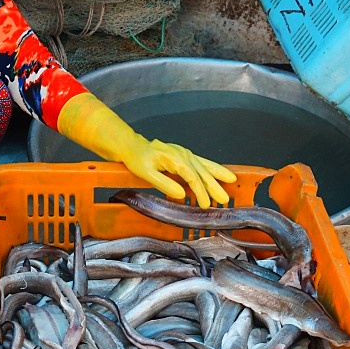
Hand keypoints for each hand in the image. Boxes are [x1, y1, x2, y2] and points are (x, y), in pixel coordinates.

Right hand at [57, 92, 235, 207]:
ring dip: (199, 187)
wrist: (126, 147)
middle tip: (223, 200)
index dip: (213, 180)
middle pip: (199, 171)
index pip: (202, 169)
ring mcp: (168, 156)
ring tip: (208, 201)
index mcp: (182, 157)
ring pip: (188, 172)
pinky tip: (180, 194)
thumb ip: (178, 178)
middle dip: (211, 186)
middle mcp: (178, 154)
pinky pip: (165, 174)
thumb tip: (188, 192)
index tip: (223, 192)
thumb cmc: (145, 157)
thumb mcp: (167, 167)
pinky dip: (173, 183)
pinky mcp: (154, 162)